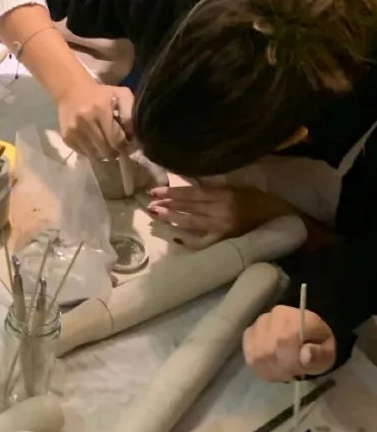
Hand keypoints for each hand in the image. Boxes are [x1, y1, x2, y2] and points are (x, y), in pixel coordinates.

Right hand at [58, 83, 130, 159]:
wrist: (71, 90)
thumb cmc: (100, 94)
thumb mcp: (120, 94)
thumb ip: (130, 113)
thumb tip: (132, 136)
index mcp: (100, 110)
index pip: (115, 139)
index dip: (123, 145)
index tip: (127, 144)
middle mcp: (85, 121)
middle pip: (105, 150)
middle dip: (114, 151)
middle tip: (117, 147)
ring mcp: (73, 131)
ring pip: (94, 155)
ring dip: (102, 154)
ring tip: (106, 146)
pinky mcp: (66, 137)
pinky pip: (83, 153)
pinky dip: (91, 151)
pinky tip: (94, 142)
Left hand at [147, 184, 291, 248]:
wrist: (280, 220)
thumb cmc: (257, 201)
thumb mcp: (236, 188)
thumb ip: (213, 190)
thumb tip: (186, 189)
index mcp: (225, 194)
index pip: (192, 193)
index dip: (172, 193)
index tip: (155, 191)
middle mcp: (221, 210)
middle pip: (188, 207)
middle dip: (167, 205)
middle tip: (149, 203)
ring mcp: (222, 228)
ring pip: (191, 223)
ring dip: (171, 219)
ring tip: (155, 215)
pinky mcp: (225, 241)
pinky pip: (202, 243)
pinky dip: (188, 240)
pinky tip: (175, 238)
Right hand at [242, 305, 336, 380]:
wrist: (304, 331)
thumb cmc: (317, 343)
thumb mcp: (327, 350)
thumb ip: (320, 354)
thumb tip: (305, 356)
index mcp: (293, 317)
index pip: (285, 340)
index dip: (290, 361)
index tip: (300, 371)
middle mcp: (269, 317)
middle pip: (268, 350)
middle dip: (281, 368)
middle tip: (293, 374)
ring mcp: (256, 326)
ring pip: (257, 356)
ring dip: (271, 370)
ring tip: (284, 372)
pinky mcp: (247, 336)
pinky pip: (250, 357)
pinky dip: (262, 368)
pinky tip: (273, 369)